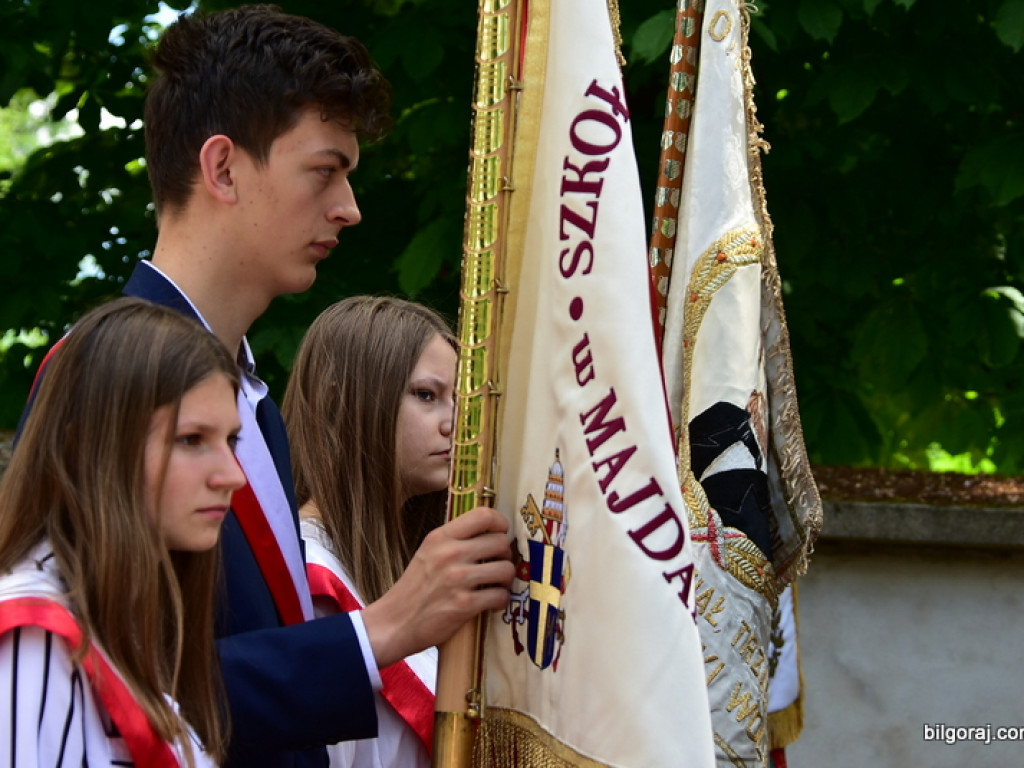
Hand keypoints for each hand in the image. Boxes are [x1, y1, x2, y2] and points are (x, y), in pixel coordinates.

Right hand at [361, 506, 514, 668]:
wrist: (394, 623)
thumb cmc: (414, 588)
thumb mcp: (428, 552)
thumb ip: (454, 540)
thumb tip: (490, 532)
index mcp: (440, 537)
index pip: (484, 515)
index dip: (501, 523)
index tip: (500, 534)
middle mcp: (449, 553)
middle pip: (501, 542)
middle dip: (505, 555)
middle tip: (497, 565)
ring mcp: (457, 579)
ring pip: (506, 569)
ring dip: (505, 580)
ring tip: (496, 586)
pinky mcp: (464, 604)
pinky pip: (500, 596)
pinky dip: (501, 601)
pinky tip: (491, 603)